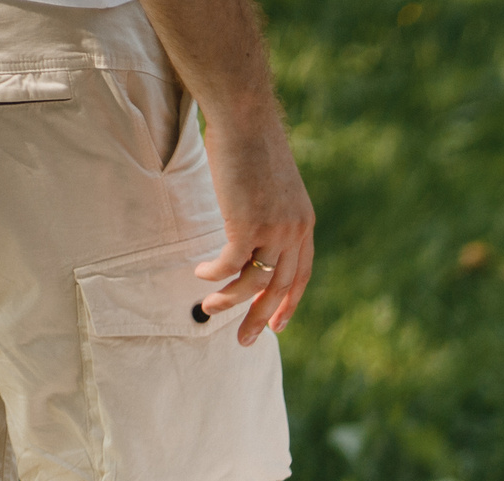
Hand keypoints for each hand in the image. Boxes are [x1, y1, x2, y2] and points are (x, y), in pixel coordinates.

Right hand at [196, 112, 314, 343]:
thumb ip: (268, 212)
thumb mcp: (270, 185)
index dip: (289, 303)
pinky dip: (214, 274)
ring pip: (254, 282)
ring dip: (230, 301)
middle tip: (245, 341)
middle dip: (261, 318)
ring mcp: (274, 229)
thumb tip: (249, 231)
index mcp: (303, 224)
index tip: (278, 325)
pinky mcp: (248, 225)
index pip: (301, 275)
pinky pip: (229, 264)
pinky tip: (199, 275)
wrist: (246, 118)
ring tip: (208, 309)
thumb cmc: (251, 145)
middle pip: (281, 288)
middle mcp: (295, 231)